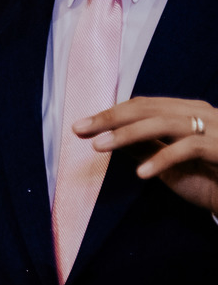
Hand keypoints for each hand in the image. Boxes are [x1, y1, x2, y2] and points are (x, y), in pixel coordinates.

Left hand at [77, 96, 217, 212]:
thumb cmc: (208, 180)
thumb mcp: (168, 164)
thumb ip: (144, 147)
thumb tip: (109, 138)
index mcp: (188, 113)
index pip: (143, 105)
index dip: (110, 114)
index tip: (80, 126)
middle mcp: (201, 114)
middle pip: (149, 109)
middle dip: (110, 118)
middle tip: (79, 130)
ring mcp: (214, 129)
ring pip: (165, 123)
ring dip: (128, 134)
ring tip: (99, 147)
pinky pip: (188, 148)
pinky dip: (162, 159)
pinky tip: (141, 174)